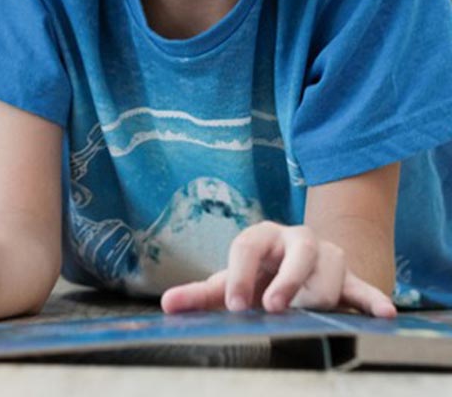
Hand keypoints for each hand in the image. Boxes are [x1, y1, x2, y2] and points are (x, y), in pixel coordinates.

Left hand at [160, 221, 396, 317]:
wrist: (298, 266)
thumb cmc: (258, 275)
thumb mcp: (230, 281)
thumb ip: (200, 294)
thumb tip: (167, 305)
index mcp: (261, 236)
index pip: (247, 246)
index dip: (240, 274)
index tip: (235, 306)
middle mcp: (295, 239)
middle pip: (296, 252)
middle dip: (286, 280)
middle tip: (274, 307)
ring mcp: (326, 256)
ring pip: (328, 273)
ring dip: (317, 297)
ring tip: (307, 315)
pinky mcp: (350, 277)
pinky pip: (364, 287)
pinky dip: (373, 300)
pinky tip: (384, 313)